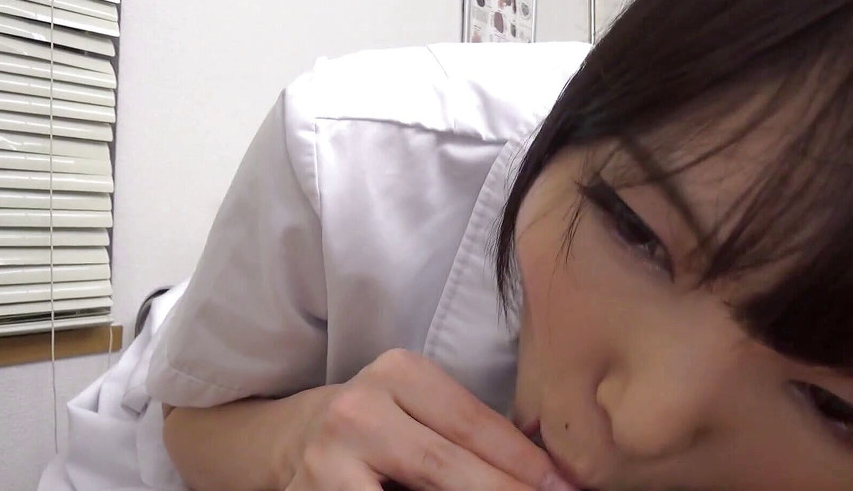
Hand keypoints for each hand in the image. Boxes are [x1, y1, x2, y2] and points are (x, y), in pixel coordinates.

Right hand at [280, 349, 575, 490]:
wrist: (288, 440)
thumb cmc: (375, 428)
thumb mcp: (417, 409)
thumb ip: (467, 432)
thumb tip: (543, 474)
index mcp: (399, 373)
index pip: (474, 423)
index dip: (524, 462)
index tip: (564, 487)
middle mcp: (361, 407)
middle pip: (448, 464)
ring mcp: (330, 456)